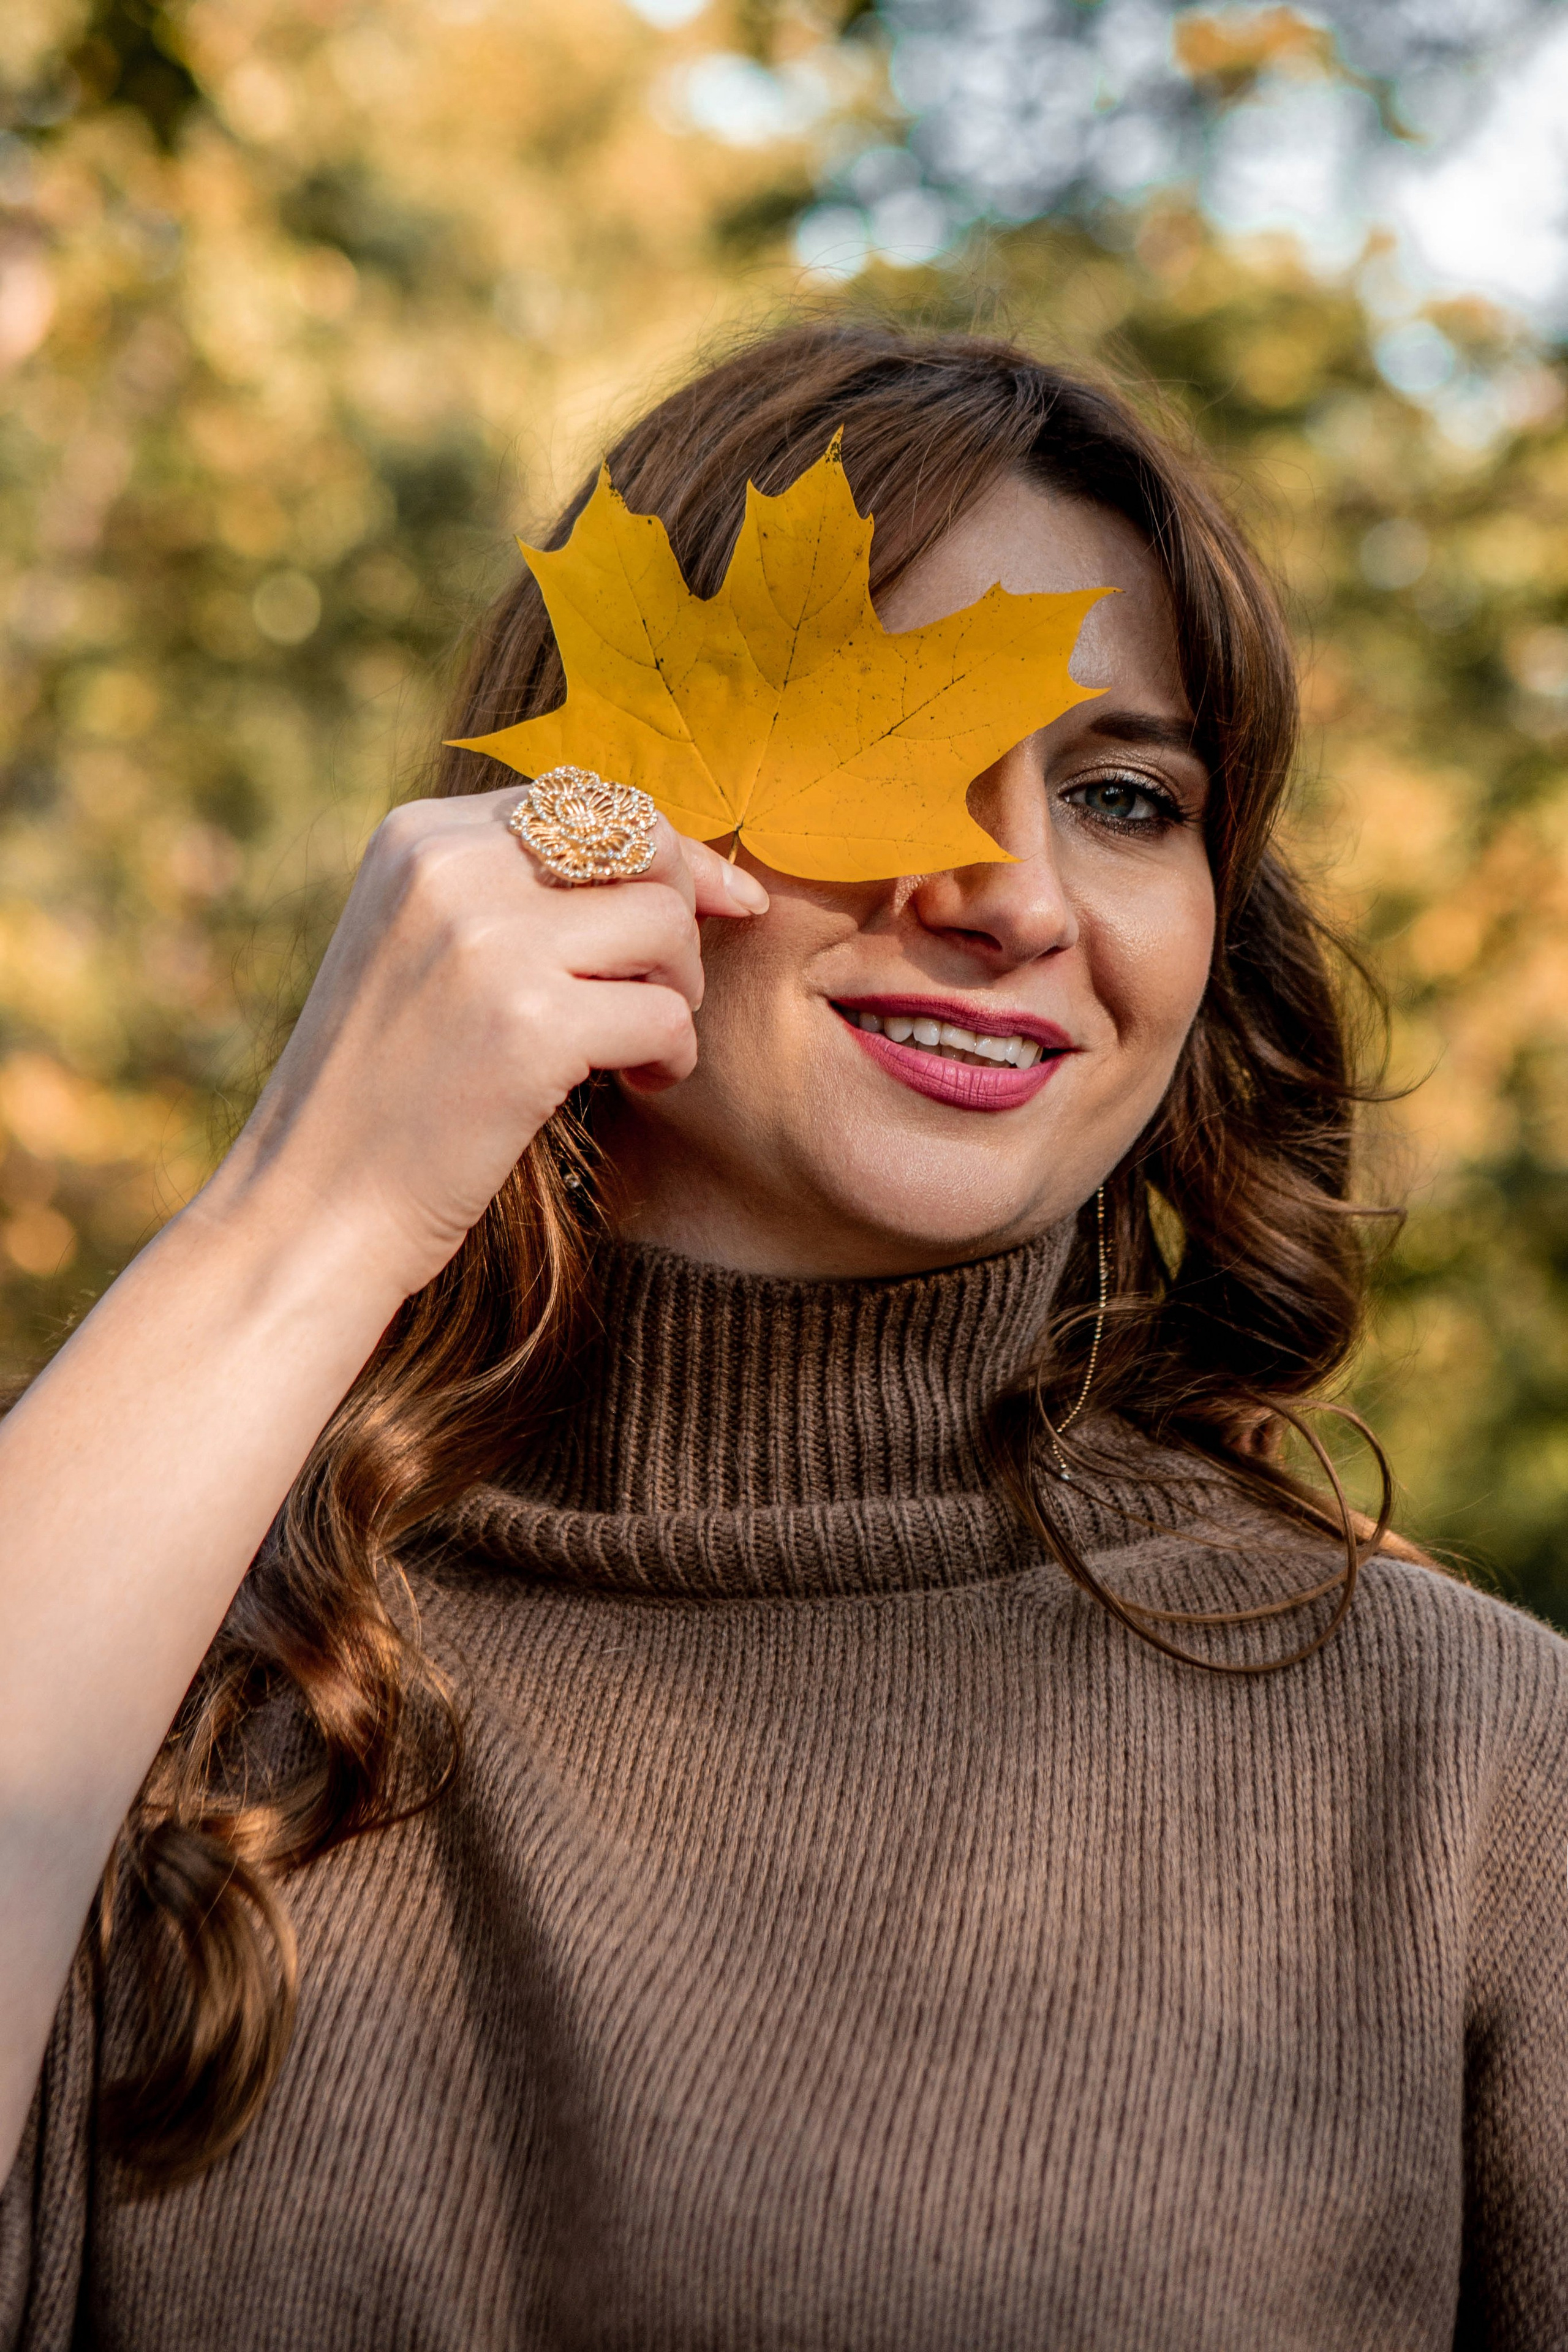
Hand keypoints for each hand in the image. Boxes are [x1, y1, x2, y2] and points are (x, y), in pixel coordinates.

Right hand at [211, 785, 767, 1298]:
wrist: (315, 1204)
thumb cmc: (386, 1087)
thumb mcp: (420, 946)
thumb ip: (510, 888)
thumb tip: (666, 851)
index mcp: (419, 837)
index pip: (585, 800)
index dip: (663, 852)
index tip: (713, 901)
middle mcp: (450, 869)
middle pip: (640, 841)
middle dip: (685, 909)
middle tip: (669, 986)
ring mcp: (489, 944)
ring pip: (665, 923)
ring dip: (678, 991)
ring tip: (636, 1045)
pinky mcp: (530, 1029)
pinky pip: (666, 1016)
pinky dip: (673, 1057)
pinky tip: (635, 1085)